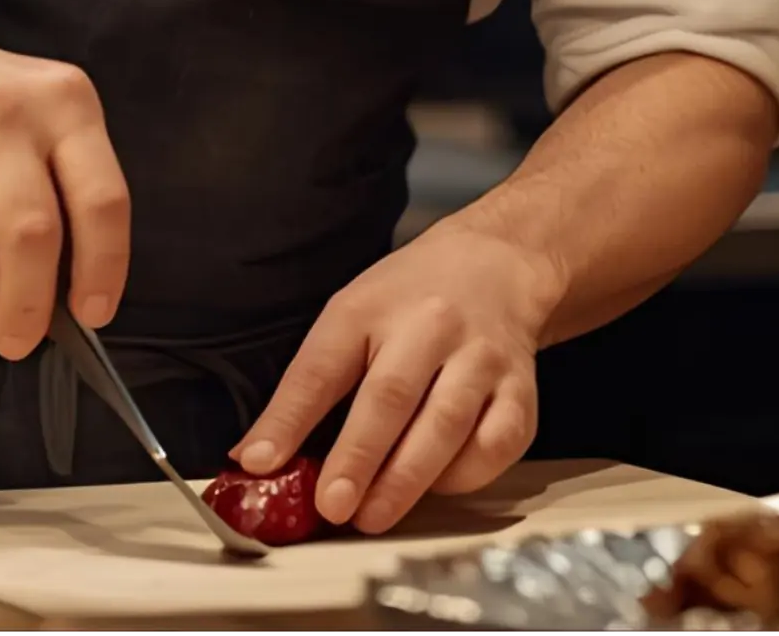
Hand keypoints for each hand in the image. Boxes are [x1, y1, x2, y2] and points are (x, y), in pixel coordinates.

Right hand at [0, 13, 129, 359]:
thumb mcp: (43, 117)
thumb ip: (66, 186)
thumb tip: (73, 291)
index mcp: (64, 103)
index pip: (102, 199)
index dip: (103, 268)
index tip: (92, 313)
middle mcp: (5, 112)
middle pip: (31, 235)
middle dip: (29, 305)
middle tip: (19, 340)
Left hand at [232, 225, 562, 533]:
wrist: (497, 264)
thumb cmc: (411, 301)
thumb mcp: (348, 321)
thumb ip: (306, 389)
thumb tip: (257, 459)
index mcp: (371, 308)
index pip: (322, 365)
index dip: (290, 418)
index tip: (261, 462)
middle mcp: (430, 327)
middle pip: (391, 394)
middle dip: (359, 457)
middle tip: (332, 505)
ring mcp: (481, 357)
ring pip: (447, 422)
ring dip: (408, 477)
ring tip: (373, 515)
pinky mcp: (521, 389)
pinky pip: (497, 441)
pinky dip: (464, 475)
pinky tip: (436, 488)